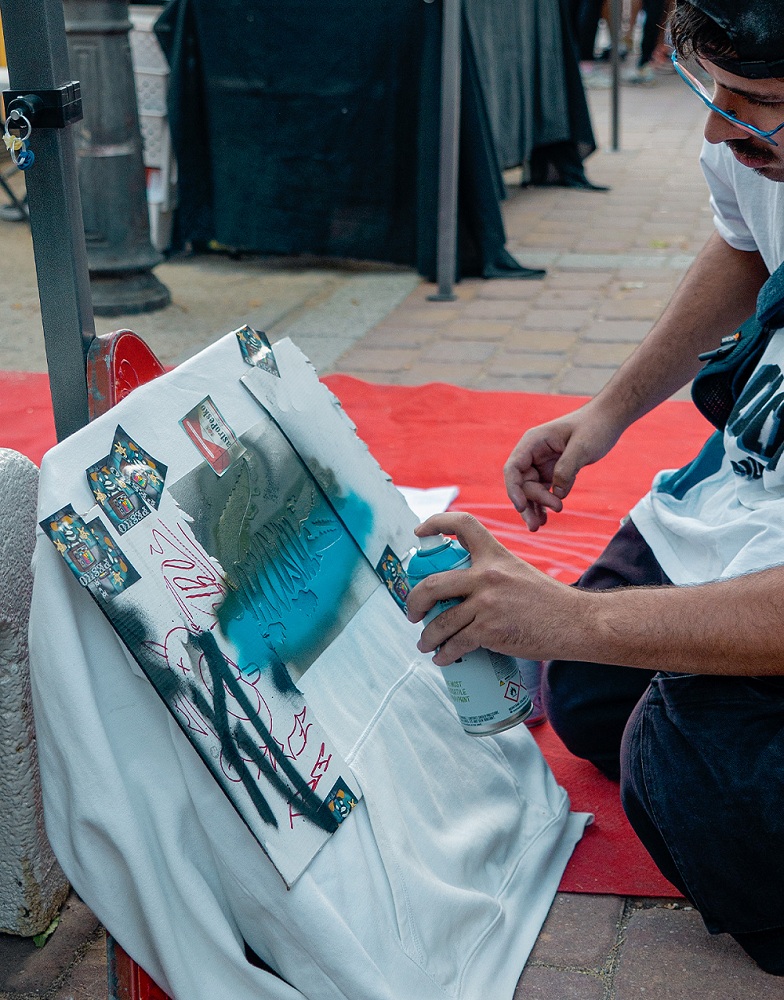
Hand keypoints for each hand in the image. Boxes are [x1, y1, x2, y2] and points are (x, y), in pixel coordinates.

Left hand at [406, 512, 579, 665]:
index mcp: (495, 555)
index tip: (419, 533)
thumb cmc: (549, 602)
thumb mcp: (519, 573)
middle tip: (412, 613)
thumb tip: (463, 588)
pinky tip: (443, 657)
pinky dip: (445, 654)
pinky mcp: (490, 630)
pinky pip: (456, 643)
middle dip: (414, 601)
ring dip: (427, 637)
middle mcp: (487, 575)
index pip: (463, 524)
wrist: (576, 623)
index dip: (435, 523)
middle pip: (432, 583)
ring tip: (425, 644)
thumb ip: (493, 574)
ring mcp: (487, 603)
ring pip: (441, 621)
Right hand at [503, 402, 621, 530]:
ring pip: (530, 491)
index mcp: (533, 442)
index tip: (520, 507)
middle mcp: (533, 454)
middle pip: (522, 484)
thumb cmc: (594, 427)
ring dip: (533, 508)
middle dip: (530, 503)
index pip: (513, 468)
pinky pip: (543, 491)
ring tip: (538, 526)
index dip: (513, 489)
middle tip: (539, 523)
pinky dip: (544, 505)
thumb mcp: (582, 447)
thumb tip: (558, 494)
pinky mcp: (552, 471)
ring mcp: (541, 464)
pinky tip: (546, 518)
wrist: (608, 420)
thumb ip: (567, 469)